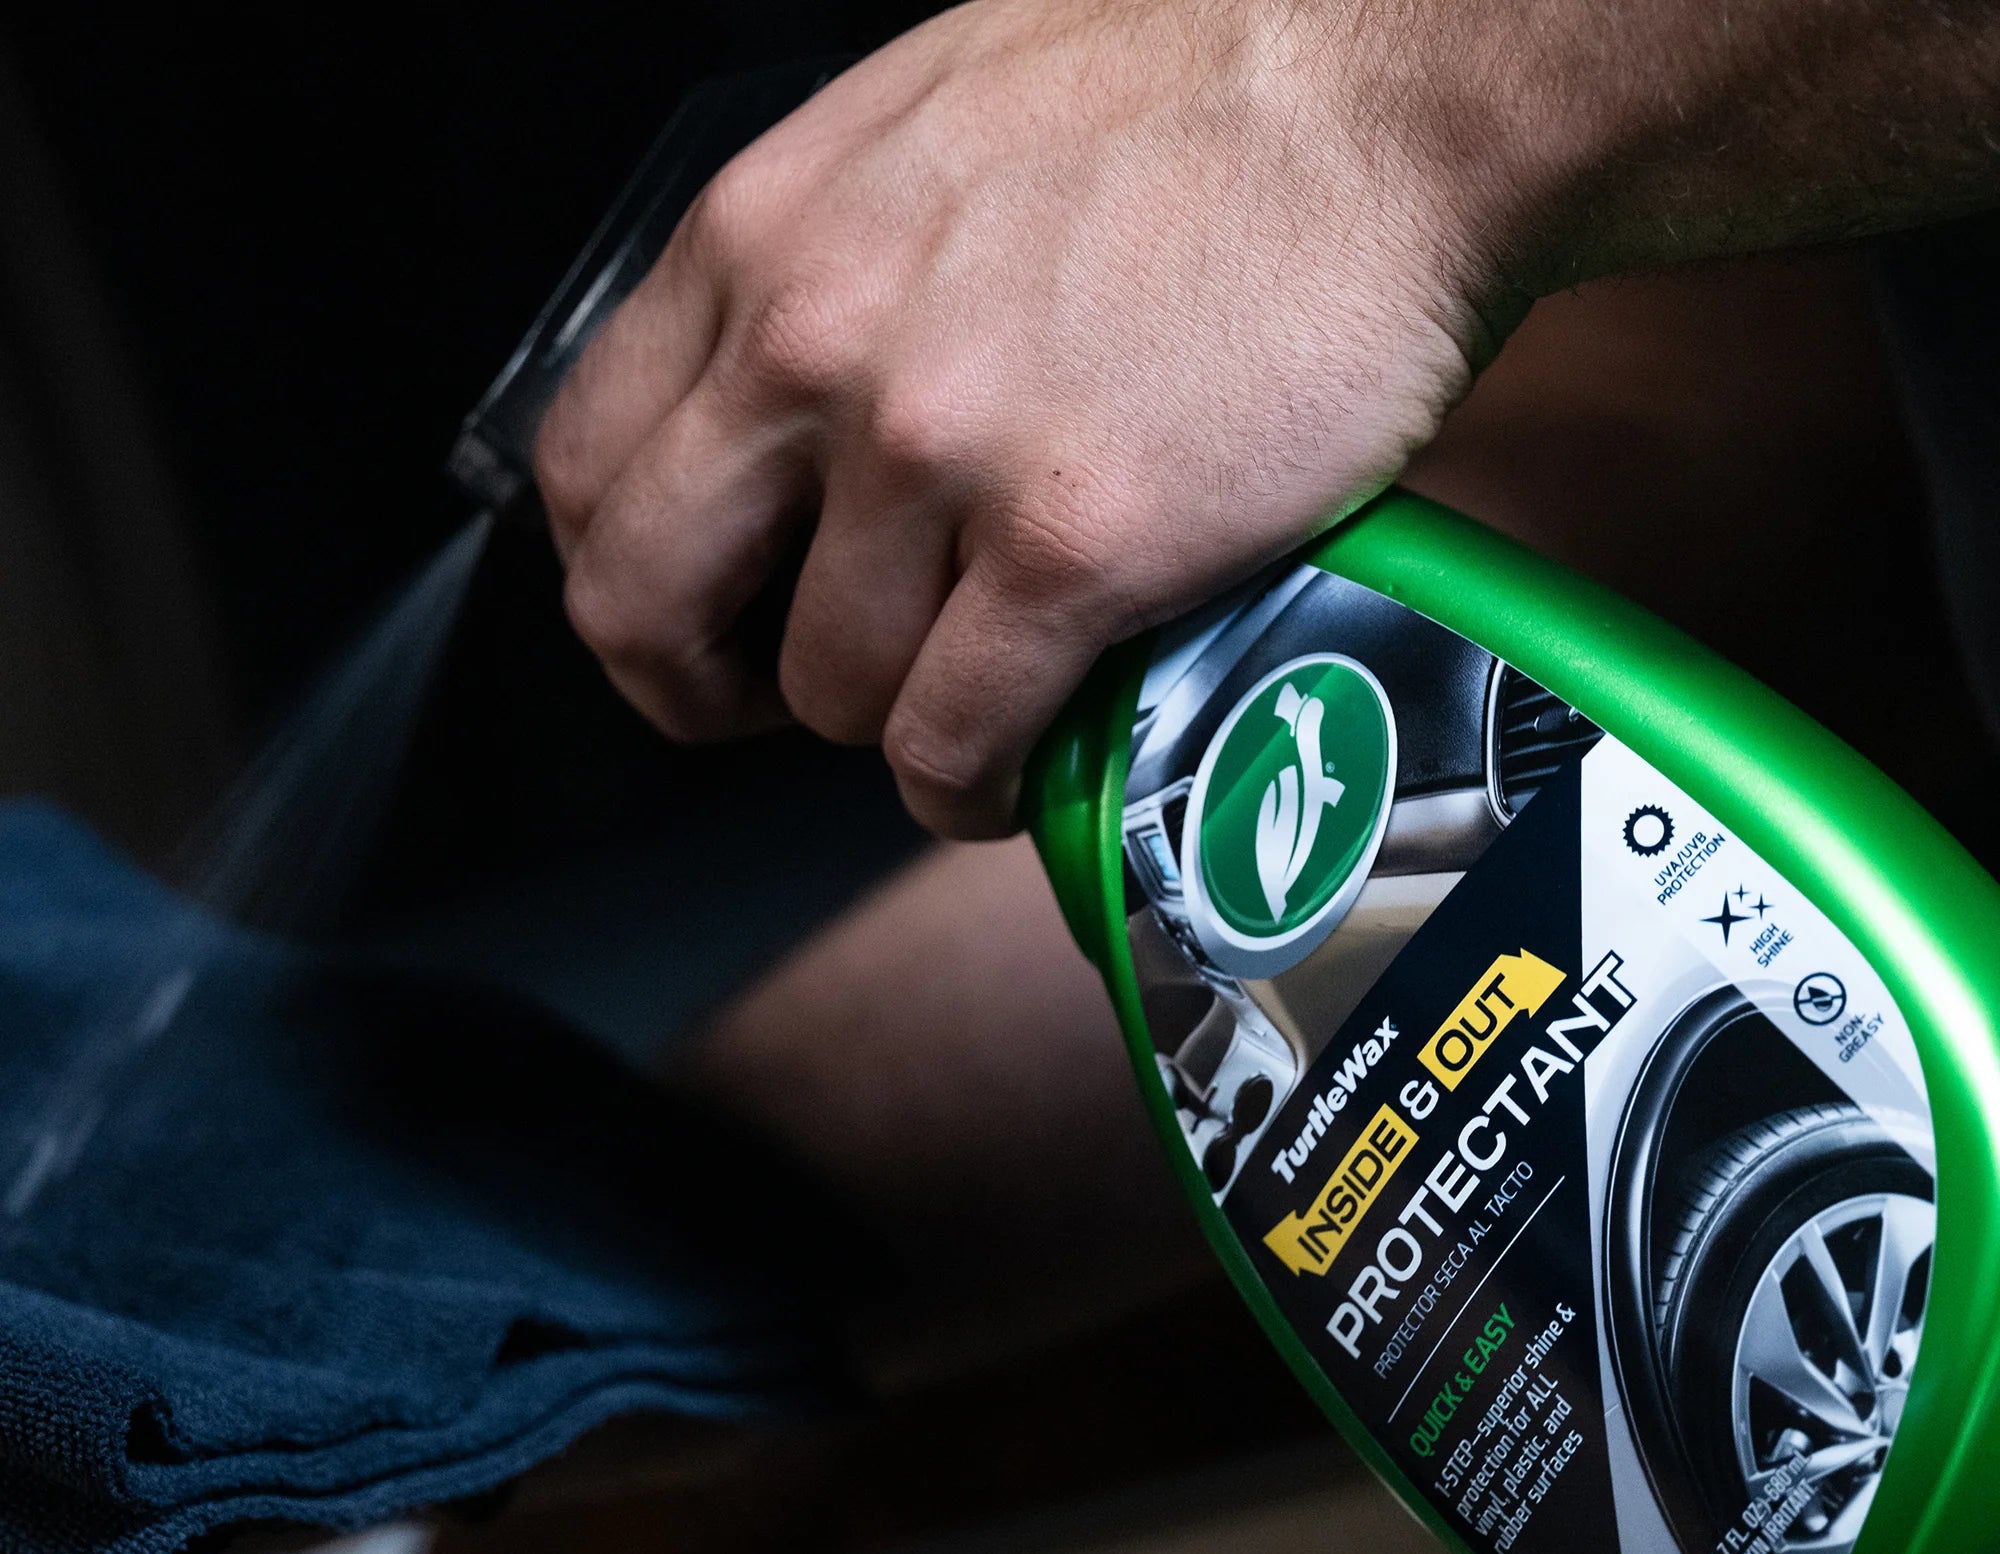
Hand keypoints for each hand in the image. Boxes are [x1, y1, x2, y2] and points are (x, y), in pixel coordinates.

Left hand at [536, 0, 1999, 838]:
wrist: (1387, 90)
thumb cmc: (1186, 94)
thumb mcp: (926, 130)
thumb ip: (828, 265)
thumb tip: (795, 408)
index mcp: (761, 235)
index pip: (586, 465)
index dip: (632, 580)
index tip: (705, 617)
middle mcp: (815, 343)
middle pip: (647, 605)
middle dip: (701, 693)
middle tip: (774, 709)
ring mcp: (938, 452)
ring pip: (828, 690)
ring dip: (889, 728)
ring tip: (969, 709)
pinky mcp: (1069, 545)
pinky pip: (952, 739)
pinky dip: (967, 789)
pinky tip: (1012, 772)